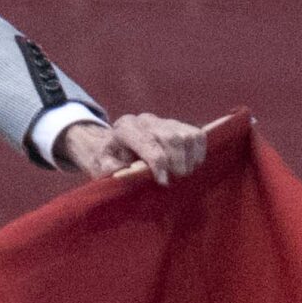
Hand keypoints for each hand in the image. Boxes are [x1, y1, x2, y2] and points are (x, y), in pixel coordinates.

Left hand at [58, 113, 207, 186]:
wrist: (118, 146)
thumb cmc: (112, 159)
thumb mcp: (103, 164)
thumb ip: (110, 167)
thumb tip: (125, 170)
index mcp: (124, 128)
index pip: (147, 142)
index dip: (158, 164)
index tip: (163, 182)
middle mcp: (145, 120)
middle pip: (171, 138)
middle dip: (176, 163)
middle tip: (176, 179)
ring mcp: (164, 121)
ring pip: (186, 137)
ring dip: (189, 159)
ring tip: (182, 174)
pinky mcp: (180, 125)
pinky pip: (198, 135)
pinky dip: (199, 152)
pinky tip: (190, 164)